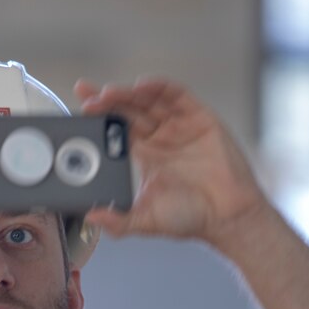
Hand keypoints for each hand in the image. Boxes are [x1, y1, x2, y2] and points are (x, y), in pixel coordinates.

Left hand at [74, 78, 269, 244]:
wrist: (228, 216)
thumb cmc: (189, 217)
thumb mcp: (145, 221)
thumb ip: (117, 222)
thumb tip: (90, 217)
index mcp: (143, 155)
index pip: (114, 129)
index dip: (99, 117)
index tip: (80, 108)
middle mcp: (159, 137)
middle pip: (128, 109)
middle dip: (107, 100)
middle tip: (87, 97)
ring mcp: (179, 125)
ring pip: (148, 100)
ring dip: (127, 94)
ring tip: (108, 94)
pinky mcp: (199, 117)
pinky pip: (176, 96)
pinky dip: (159, 88)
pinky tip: (142, 87)